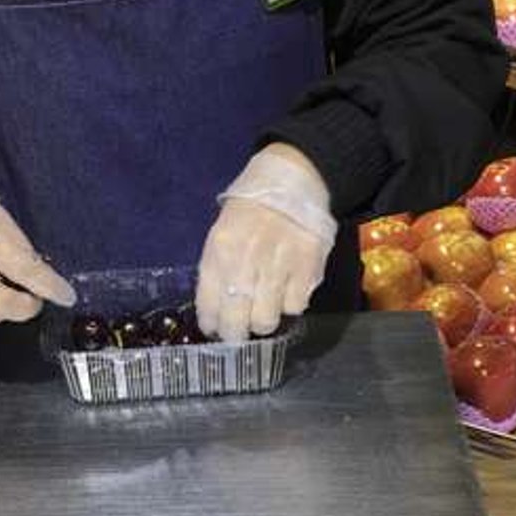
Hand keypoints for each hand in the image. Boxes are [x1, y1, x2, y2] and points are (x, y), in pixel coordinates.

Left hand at [196, 145, 336, 341]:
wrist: (292, 181)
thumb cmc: (251, 209)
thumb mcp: (221, 233)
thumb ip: (216, 270)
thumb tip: (215, 311)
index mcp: (220, 250)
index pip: (208, 305)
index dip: (211, 324)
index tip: (214, 328)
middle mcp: (247, 262)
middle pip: (236, 322)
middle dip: (234, 334)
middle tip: (238, 332)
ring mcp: (278, 267)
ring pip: (266, 321)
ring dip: (263, 321)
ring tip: (264, 310)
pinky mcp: (307, 269)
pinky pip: (295, 307)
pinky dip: (290, 305)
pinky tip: (287, 291)